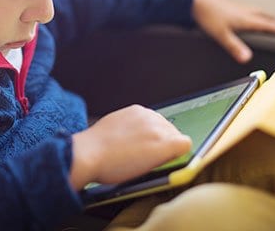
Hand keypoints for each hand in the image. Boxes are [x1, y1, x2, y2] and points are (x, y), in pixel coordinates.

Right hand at [69, 105, 190, 189]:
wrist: (89, 154)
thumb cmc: (95, 148)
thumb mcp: (113, 128)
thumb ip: (129, 129)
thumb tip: (137, 139)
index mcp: (137, 111)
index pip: (158, 123)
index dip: (156, 138)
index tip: (150, 148)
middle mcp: (150, 116)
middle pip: (170, 129)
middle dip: (163, 143)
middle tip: (150, 158)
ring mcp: (159, 129)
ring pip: (177, 137)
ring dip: (169, 149)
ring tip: (153, 162)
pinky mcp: (165, 143)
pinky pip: (184, 145)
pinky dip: (180, 153)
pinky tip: (170, 161)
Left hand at [192, 0, 274, 62]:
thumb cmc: (206, 14)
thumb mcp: (222, 34)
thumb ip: (235, 47)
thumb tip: (247, 58)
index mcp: (245, 19)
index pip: (267, 25)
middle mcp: (243, 11)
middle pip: (264, 15)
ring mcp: (235, 6)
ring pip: (255, 10)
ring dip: (264, 15)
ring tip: (267, 18)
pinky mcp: (227, 4)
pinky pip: (246, 8)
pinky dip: (252, 12)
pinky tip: (244, 14)